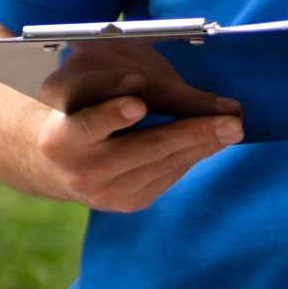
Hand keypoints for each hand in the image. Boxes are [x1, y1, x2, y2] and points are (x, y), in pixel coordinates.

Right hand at [32, 76, 243, 213]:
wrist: (54, 164)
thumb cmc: (78, 110)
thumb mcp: (89, 89)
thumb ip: (127, 84)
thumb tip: (165, 84)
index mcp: (61, 138)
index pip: (87, 124)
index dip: (112, 115)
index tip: (137, 103)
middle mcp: (80, 171)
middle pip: (143, 147)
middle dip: (191, 132)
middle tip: (230, 121)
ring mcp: (105, 193)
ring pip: (163, 163)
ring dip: (203, 144)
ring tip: (233, 128)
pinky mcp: (126, 204)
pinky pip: (167, 176)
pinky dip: (192, 155)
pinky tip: (214, 141)